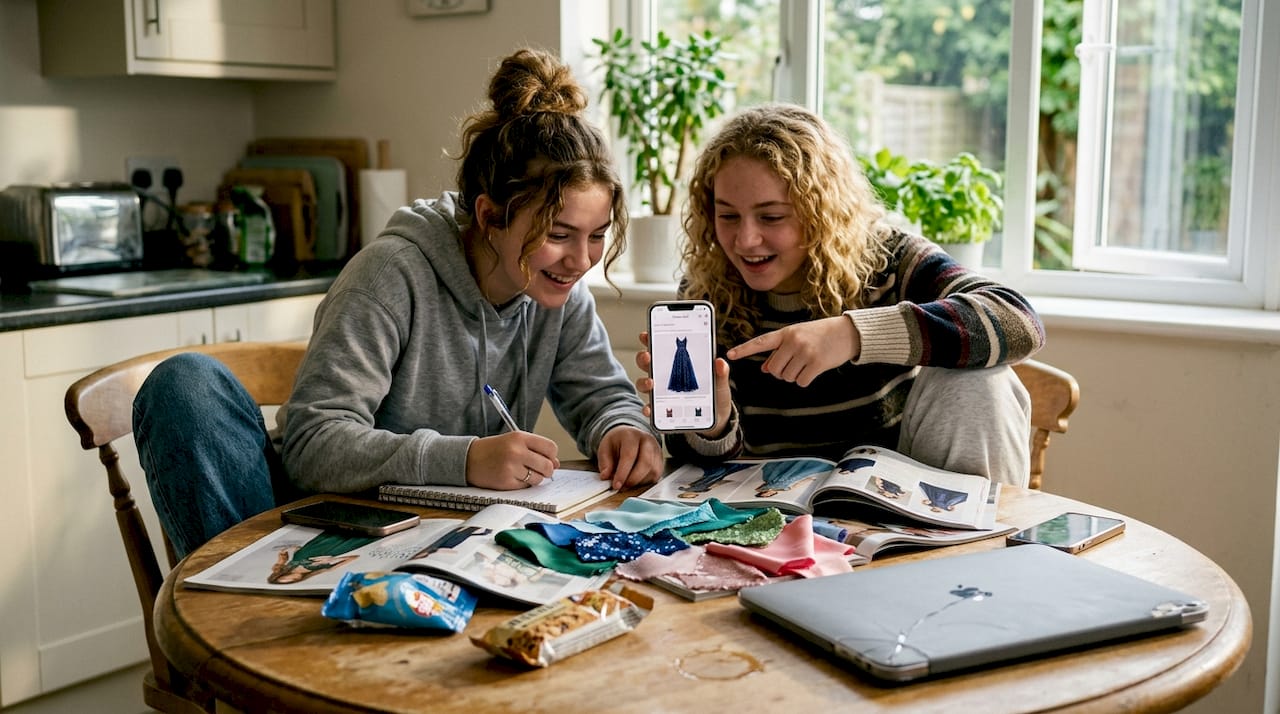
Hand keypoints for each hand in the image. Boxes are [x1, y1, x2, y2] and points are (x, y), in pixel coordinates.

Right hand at [465, 431, 559, 488]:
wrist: (468, 459)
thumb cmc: (494, 449)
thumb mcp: (514, 441)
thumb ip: (535, 449)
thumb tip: (557, 464)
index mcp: (520, 437)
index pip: (550, 448)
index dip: (552, 456)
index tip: (548, 459)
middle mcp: (516, 451)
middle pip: (547, 466)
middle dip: (547, 470)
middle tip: (539, 470)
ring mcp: (511, 467)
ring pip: (538, 478)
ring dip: (534, 478)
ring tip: (522, 472)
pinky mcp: (506, 482)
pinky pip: (525, 486)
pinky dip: (522, 484)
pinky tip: (512, 477)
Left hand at [596, 425, 664, 489]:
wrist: (628, 436)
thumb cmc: (617, 442)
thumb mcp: (605, 449)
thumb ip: (605, 463)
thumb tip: (606, 476)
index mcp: (631, 435)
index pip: (629, 455)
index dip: (623, 473)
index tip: (616, 485)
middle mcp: (647, 441)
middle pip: (646, 462)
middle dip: (633, 479)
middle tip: (622, 487)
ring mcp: (656, 450)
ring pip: (653, 470)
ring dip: (639, 481)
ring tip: (627, 483)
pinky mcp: (660, 460)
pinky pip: (656, 475)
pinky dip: (645, 482)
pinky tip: (636, 480)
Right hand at [638, 332, 733, 438]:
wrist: (716, 418)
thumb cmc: (715, 395)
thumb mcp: (720, 382)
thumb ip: (720, 373)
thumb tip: (720, 362)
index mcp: (677, 364)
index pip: (661, 349)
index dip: (651, 340)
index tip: (646, 335)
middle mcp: (665, 377)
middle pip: (647, 363)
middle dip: (644, 358)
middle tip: (647, 355)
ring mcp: (661, 393)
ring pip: (644, 384)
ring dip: (644, 382)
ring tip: (651, 383)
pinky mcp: (662, 410)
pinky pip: (651, 408)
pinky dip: (648, 408)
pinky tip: (650, 409)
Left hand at [727, 315, 859, 386]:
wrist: (847, 332)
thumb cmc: (820, 334)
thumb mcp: (798, 337)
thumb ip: (780, 351)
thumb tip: (764, 369)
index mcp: (786, 333)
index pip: (761, 342)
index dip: (745, 349)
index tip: (729, 355)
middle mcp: (793, 341)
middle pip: (774, 369)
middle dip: (781, 372)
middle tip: (794, 364)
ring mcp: (805, 352)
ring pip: (787, 377)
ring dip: (794, 376)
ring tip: (806, 363)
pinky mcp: (817, 363)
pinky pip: (801, 381)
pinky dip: (806, 380)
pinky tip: (814, 369)